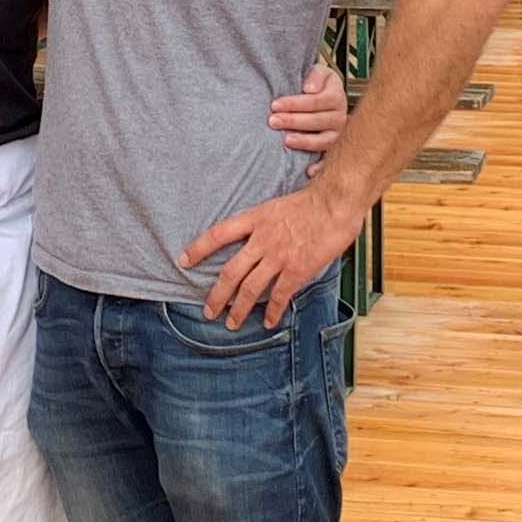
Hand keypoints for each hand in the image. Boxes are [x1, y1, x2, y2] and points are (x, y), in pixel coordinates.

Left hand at [179, 180, 358, 325]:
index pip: (218, 234)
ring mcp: (278, 255)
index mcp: (256, 218)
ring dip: (238, 309)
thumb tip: (266, 206)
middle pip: (230, 272)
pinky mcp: (296, 269)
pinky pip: (279, 295)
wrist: (337, 201)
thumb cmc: (315, 197)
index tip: (184, 260)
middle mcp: (262, 239)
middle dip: (217, 295)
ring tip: (231, 324)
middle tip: (208, 311)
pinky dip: (272, 311)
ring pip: (250, 288)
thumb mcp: (281, 200)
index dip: (199, 248)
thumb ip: (265, 217)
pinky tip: (268, 322)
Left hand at [267, 57, 349, 164]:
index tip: (275, 104)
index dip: (294, 103)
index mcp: (336, 97)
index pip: (316, 101)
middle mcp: (340, 117)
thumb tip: (309, 88)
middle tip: (273, 121)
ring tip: (286, 140)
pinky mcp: (334, 150)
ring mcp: (338, 135)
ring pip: (323, 141)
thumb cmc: (317, 85)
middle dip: (293, 121)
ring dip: (304, 141)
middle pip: (318, 121)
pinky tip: (308, 169)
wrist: (324, 96)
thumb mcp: (319, 72)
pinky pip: (329, 161)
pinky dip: (321, 166)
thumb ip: (315, 75)